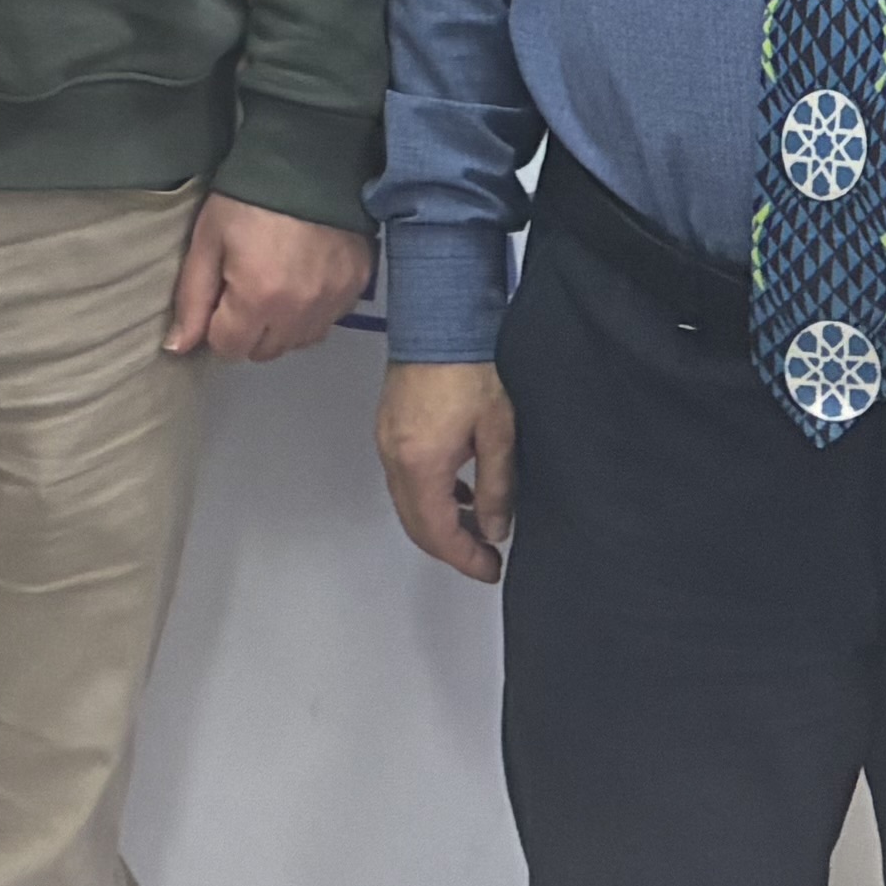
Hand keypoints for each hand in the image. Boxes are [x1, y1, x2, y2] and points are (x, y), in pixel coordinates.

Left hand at [165, 192, 369, 362]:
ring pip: (298, 341)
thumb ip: (192, 298)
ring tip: (275, 284)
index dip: (216, 327)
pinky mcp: (357, 287)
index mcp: (258, 299)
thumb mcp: (208, 239)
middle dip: (248, 330)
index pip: (229, 348)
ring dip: (281, 326)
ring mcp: (333, 301)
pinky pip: (327, 321)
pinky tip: (303, 279)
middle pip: (264, 351)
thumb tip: (177, 348)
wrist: (309, 158)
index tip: (219, 297)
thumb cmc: (248, 197)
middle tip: (244, 289)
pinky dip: (311, 312)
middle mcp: (300, 310)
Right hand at [376, 361, 517, 583]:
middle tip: (485, 556)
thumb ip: (497, 487)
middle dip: (451, 548)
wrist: (440, 317)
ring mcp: (386, 441)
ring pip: (407, 503)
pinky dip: (428, 496)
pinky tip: (458, 489)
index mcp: (421, 464)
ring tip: (478, 525)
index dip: (465, 559)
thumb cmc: (471, 365)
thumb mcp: (499, 432)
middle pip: (416, 525)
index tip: (490, 568)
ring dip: (439, 522)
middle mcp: (394, 458)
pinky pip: (404, 478)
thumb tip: (494, 528)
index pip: (438, 533)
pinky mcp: (388, 426)